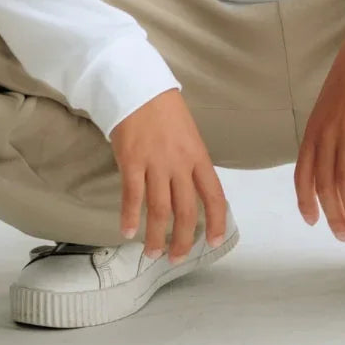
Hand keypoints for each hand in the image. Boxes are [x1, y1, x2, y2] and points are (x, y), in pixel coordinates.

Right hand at [108, 87, 228, 264]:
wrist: (138, 86)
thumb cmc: (163, 108)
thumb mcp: (188, 133)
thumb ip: (190, 161)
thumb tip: (191, 187)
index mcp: (198, 155)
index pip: (214, 195)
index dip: (216, 221)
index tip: (214, 241)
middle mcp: (180, 163)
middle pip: (186, 210)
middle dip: (183, 239)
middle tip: (177, 258)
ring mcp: (155, 163)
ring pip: (159, 209)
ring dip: (156, 236)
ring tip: (153, 253)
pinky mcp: (131, 161)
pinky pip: (132, 196)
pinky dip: (130, 217)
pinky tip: (128, 232)